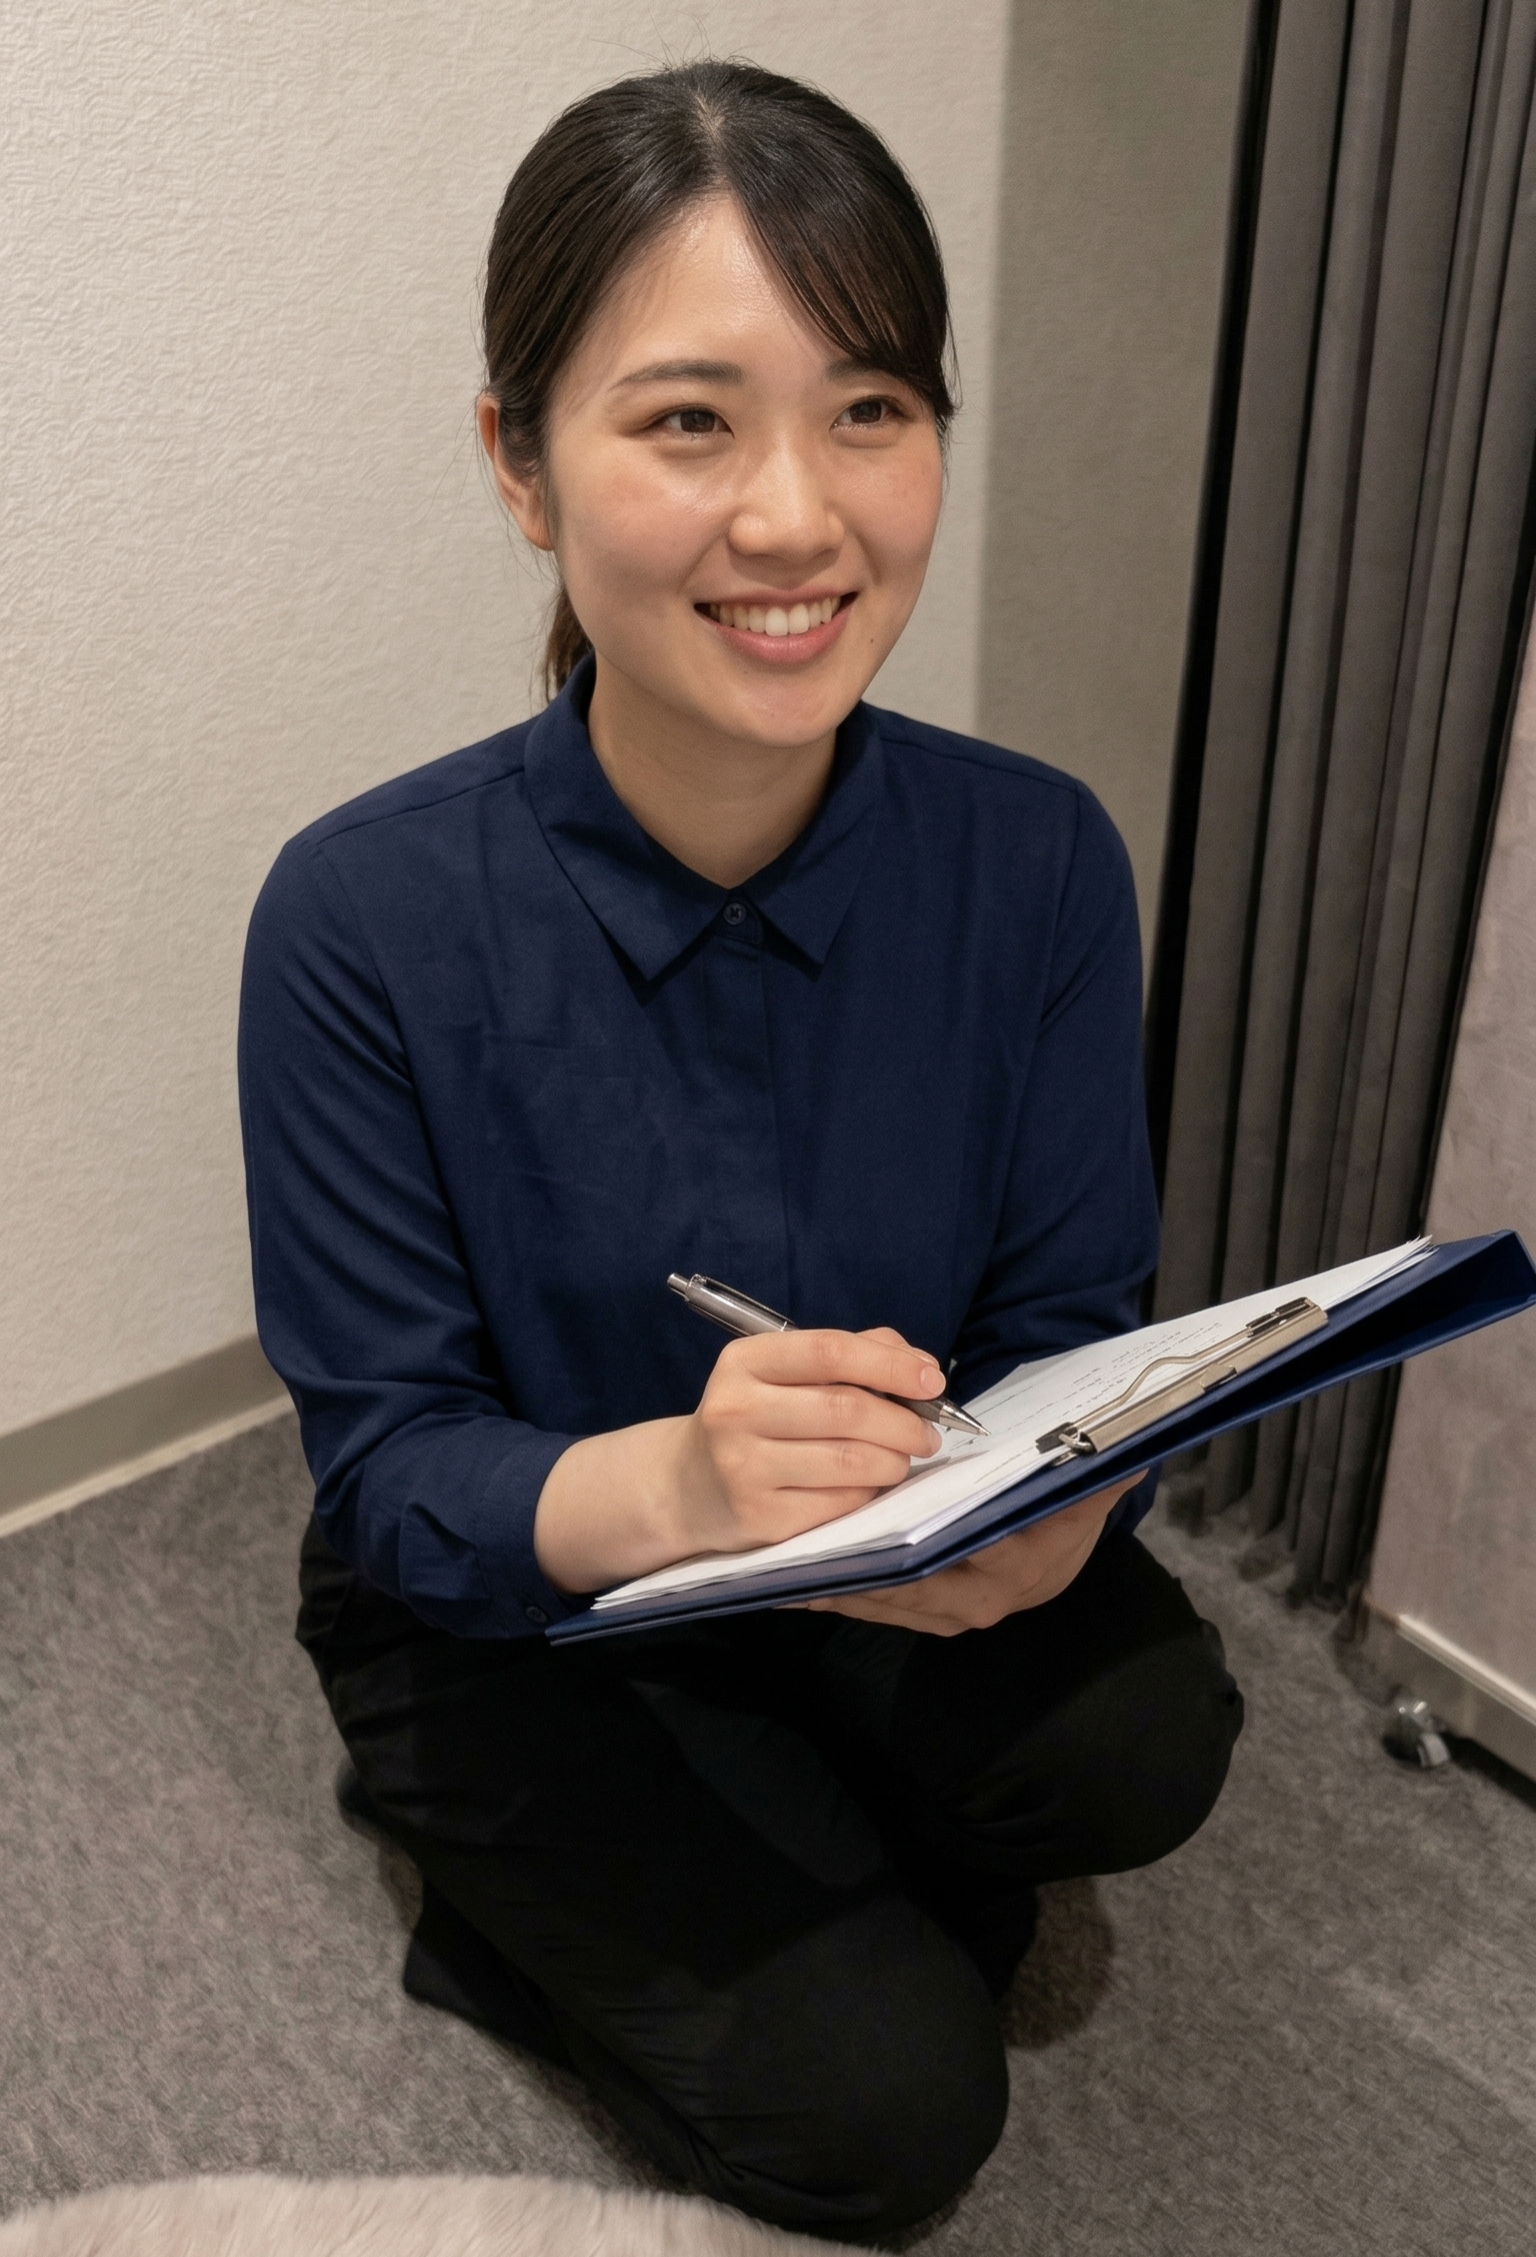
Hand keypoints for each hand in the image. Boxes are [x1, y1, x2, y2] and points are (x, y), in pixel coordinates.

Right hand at [672, 1324, 944, 1555]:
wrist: (689, 1486)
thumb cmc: (755, 1420)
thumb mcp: (784, 1374)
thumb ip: (853, 1357)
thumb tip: (922, 1368)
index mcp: (745, 1362)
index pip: (830, 1352)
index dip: (890, 1365)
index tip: (933, 1381)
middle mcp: (736, 1411)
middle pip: (845, 1409)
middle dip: (904, 1422)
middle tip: (927, 1433)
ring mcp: (743, 1468)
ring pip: (850, 1461)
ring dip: (894, 1460)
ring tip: (901, 1459)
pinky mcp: (760, 1517)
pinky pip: (840, 1502)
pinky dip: (868, 1492)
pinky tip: (867, 1485)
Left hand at [801, 1472, 1146, 1635]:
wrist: (1062, 1550)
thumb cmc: (1062, 1513)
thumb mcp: (1079, 1495)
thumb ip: (1094, 1476)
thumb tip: (1129, 1454)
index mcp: (1014, 1566)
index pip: (957, 1556)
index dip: (909, 1548)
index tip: (863, 1533)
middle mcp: (979, 1599)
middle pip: (908, 1586)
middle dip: (857, 1573)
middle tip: (805, 1557)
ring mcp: (953, 1612)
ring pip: (889, 1601)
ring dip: (843, 1586)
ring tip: (791, 1570)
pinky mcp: (933, 1615)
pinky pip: (884, 1606)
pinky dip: (848, 1593)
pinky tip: (807, 1579)